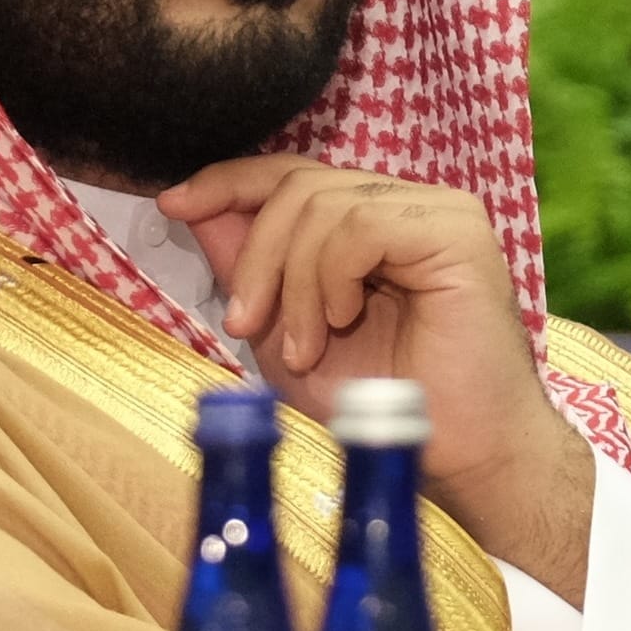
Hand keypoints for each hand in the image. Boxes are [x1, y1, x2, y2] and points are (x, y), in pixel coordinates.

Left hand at [160, 157, 595, 598]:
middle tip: (243, 324)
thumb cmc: (378, 406)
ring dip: (293, 282)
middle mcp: (404, 202)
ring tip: (303, 346)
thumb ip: (246, 267)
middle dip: (255, 255)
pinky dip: (331, 277)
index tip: (173, 204)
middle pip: (297, 185)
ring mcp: (436, 211)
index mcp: (369, 219)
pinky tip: (343, 321)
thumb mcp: (285, 330)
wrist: (457, 457)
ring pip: (323, 203)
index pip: (290, 173)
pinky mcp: (455, 231)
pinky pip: (361, 225)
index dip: (228, 182)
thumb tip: (189, 206)